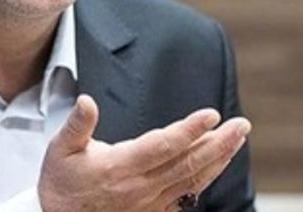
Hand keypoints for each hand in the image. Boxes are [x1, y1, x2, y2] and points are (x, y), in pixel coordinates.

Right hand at [37, 95, 250, 211]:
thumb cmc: (61, 183)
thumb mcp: (61, 149)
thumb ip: (78, 124)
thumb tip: (87, 101)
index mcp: (119, 166)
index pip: (163, 146)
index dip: (189, 130)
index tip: (211, 115)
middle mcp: (139, 186)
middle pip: (187, 163)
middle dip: (218, 143)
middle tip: (241, 125)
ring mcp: (149, 202)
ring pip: (192, 179)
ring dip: (218, 158)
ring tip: (237, 139)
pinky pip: (187, 195)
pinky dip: (206, 178)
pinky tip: (218, 164)